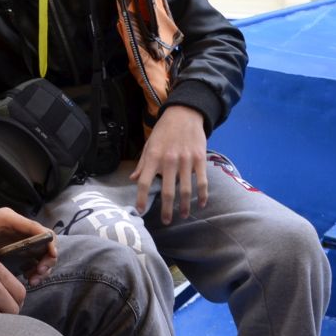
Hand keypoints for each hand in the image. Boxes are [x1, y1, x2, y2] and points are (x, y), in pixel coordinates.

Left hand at [0, 208, 57, 285]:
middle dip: (47, 257)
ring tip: (33, 280)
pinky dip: (37, 267)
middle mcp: (18, 224)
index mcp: (8, 218)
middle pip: (45, 238)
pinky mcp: (20, 245)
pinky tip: (29, 278)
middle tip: (39, 273)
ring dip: (43, 265)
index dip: (48, 241)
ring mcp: (20, 235)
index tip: (51, 256)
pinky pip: (36, 255)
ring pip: (43, 248)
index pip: (36, 227)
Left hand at [130, 105, 207, 223]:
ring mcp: (185, 161)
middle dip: (166, 210)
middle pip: (166, 191)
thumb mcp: (149, 144)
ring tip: (183, 215)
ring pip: (185, 190)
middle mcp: (169, 160)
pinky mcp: (199, 159)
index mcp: (153, 157)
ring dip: (184, 206)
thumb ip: (142, 163)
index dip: (140, 198)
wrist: (184, 114)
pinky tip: (201, 203)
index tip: (139, 210)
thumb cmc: (164, 130)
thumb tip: (133, 179)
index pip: (144, 182)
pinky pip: (202, 181)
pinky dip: (202, 195)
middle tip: (166, 221)